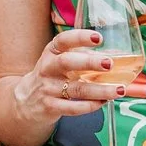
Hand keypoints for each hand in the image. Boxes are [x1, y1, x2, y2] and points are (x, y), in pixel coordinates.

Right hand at [8, 27, 142, 122]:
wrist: (25, 102)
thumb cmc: (52, 77)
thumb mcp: (59, 62)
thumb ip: (81, 57)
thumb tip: (115, 55)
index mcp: (51, 52)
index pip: (63, 40)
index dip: (80, 37)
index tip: (98, 38)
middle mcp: (47, 68)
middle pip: (67, 62)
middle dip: (90, 62)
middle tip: (110, 64)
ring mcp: (47, 89)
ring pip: (76, 89)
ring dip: (100, 90)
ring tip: (120, 90)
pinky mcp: (50, 107)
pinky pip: (72, 108)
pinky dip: (90, 106)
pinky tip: (104, 102)